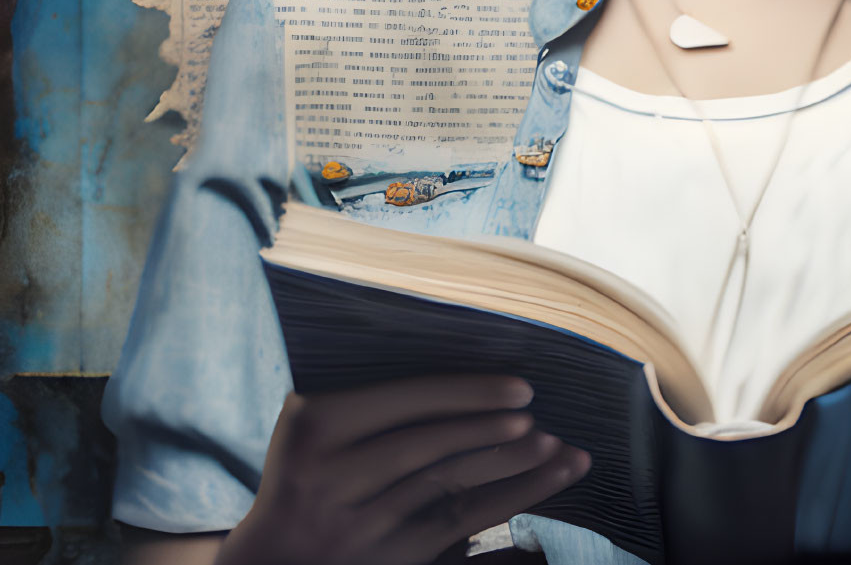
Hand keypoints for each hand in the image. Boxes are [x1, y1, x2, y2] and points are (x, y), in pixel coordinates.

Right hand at [216, 374, 589, 564]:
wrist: (268, 561)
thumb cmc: (308, 466)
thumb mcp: (312, 419)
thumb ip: (367, 382)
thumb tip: (457, 332)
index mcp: (314, 425)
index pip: (403, 404)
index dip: (465, 394)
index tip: (520, 386)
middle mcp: (328, 479)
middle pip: (426, 448)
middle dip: (489, 428)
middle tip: (538, 410)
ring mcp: (353, 528)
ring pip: (446, 489)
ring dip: (509, 467)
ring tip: (556, 445)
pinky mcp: (382, 562)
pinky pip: (456, 527)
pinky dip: (508, 501)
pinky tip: (545, 481)